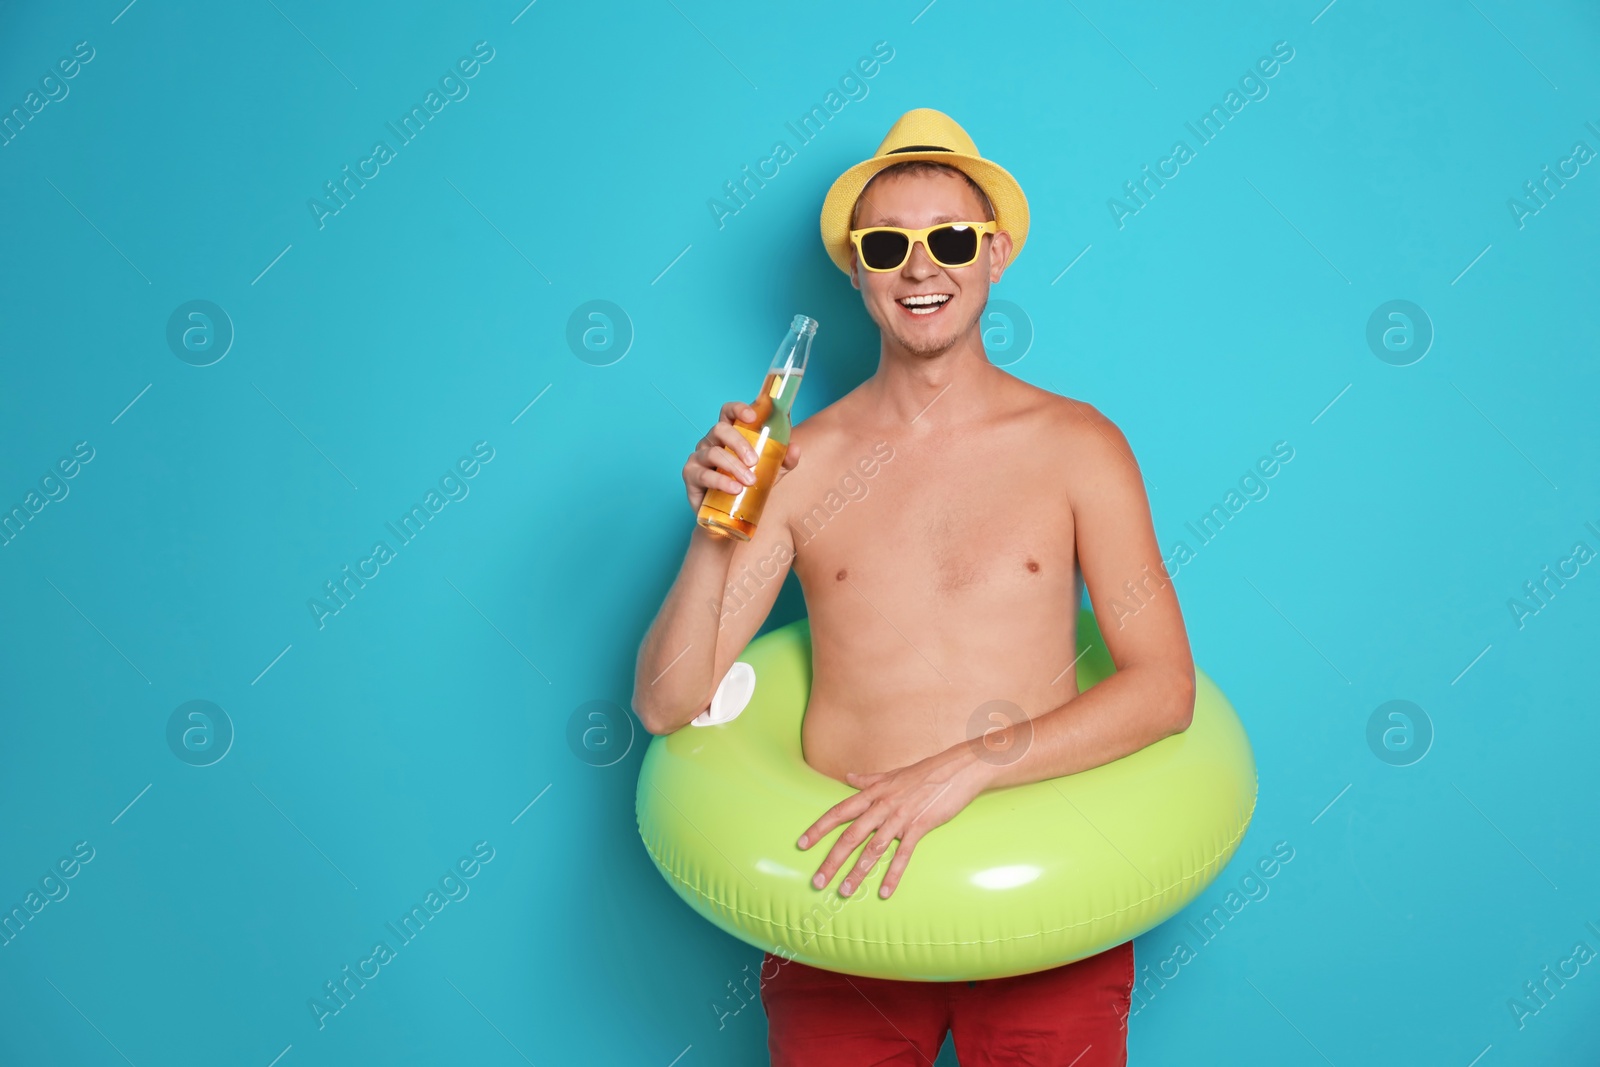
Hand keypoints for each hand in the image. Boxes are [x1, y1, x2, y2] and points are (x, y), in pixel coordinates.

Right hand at [682, 401, 801, 513]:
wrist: (729, 515)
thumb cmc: (747, 485)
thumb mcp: (771, 472)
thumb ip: (784, 460)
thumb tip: (795, 448)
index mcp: (729, 434)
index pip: (728, 412)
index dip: (738, 409)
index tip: (752, 416)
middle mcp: (711, 441)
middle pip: (720, 429)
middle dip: (739, 443)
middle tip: (754, 462)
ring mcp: (699, 457)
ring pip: (713, 453)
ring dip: (733, 466)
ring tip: (750, 482)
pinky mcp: (691, 476)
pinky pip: (704, 475)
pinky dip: (721, 482)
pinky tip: (734, 489)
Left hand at [795, 742, 993, 899]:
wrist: (957, 769)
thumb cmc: (924, 772)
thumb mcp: (891, 774)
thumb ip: (868, 780)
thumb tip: (849, 777)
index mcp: (873, 794)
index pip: (838, 812)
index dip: (819, 829)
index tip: (802, 844)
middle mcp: (882, 806)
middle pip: (850, 836)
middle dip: (832, 861)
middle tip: (817, 882)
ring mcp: (900, 817)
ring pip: (873, 849)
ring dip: (857, 873)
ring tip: (845, 892)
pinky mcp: (920, 827)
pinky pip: (903, 854)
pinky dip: (893, 874)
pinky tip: (885, 892)